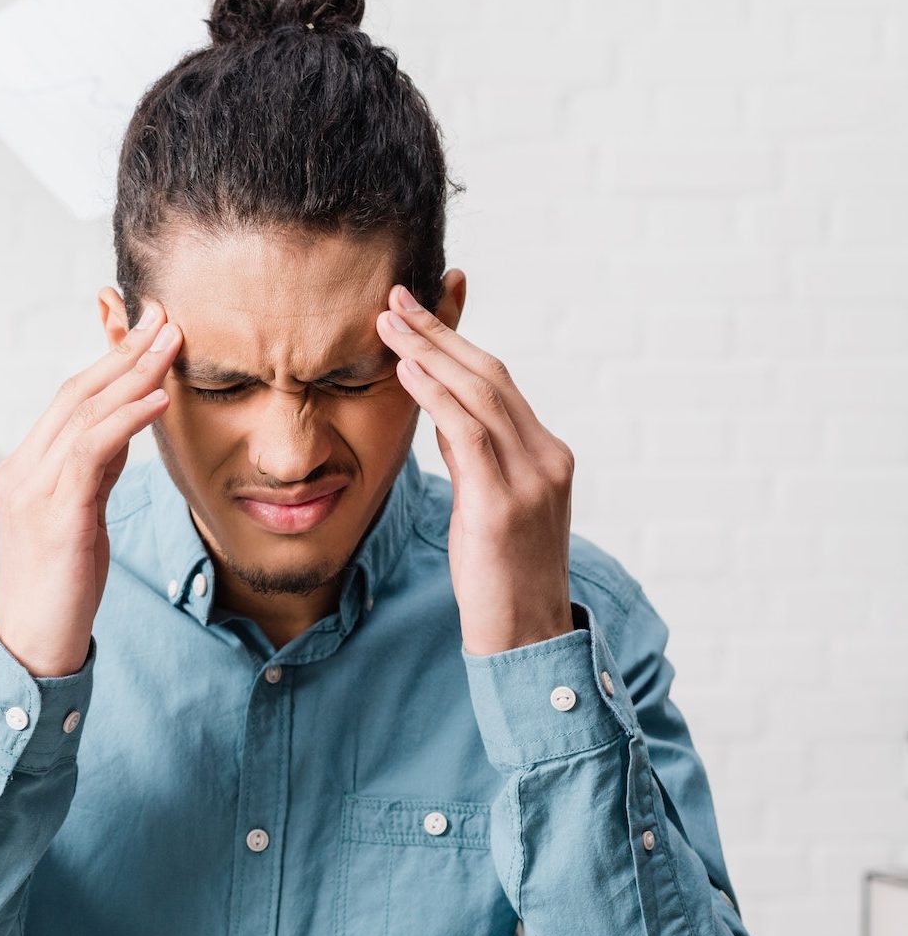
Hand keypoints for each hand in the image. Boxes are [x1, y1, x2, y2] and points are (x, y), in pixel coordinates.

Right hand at [0, 304, 180, 676]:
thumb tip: (123, 432)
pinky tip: (158, 399)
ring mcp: (32, 491)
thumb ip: (92, 474)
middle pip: (74, 393)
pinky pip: (91, 452)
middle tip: (164, 317)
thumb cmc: (59, 591)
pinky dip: (126, 420)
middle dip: (123, 352)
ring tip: (170, 342)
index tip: (149, 331)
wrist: (31, 648)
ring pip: (81, 413)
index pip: (67, 400)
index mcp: (23, 471)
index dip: (109, 362)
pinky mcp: (54, 515)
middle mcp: (20, 472)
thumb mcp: (79, 520)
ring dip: (132, 373)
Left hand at [377, 285, 574, 656]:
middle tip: (396, 298)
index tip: (417, 312)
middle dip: (440, 332)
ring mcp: (531, 479)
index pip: (499, 382)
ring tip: (388, 322)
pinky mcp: (503, 503)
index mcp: (547, 455)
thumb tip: (441, 412)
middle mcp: (546, 457)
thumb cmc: (501, 577)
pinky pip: (467, 432)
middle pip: (490, 374)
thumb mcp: (488, 506)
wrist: (527, 637)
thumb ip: (473, 457)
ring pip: (480, 393)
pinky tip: (405, 369)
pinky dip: (435, 394)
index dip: (456, 343)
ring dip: (429, 351)